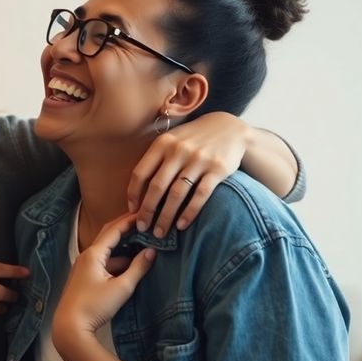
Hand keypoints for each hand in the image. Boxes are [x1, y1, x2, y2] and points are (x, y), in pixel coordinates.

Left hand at [53, 215, 154, 335]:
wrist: (70, 326)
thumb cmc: (95, 306)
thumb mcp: (121, 288)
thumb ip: (137, 268)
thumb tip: (151, 252)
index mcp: (93, 254)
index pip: (113, 229)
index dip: (129, 220)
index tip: (143, 213)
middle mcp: (86, 256)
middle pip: (107, 235)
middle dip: (125, 227)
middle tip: (142, 221)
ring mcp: (83, 267)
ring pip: (105, 250)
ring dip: (122, 245)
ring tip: (141, 241)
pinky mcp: (84, 277)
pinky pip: (102, 261)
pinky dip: (116, 259)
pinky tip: (129, 264)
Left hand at [128, 112, 251, 236]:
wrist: (230, 128)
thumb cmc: (193, 139)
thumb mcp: (172, 140)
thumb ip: (156, 159)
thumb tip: (137, 191)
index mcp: (162, 144)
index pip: (141, 172)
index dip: (133, 194)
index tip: (131, 211)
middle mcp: (178, 151)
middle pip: (157, 187)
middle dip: (147, 211)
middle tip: (142, 228)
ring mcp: (199, 160)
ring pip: (176, 194)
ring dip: (166, 217)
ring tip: (160, 232)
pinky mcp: (217, 169)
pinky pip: (200, 195)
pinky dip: (189, 213)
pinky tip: (181, 225)